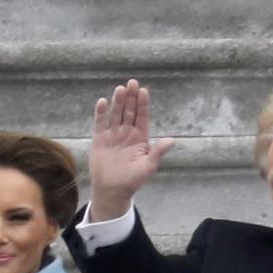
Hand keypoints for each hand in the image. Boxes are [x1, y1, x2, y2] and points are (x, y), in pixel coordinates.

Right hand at [88, 79, 175, 220]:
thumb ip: (158, 151)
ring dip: (118, 102)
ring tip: (121, 89)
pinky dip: (101, 113)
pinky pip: (100, 122)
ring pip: (116, 114)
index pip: (142, 117)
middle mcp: (127, 133)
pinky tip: (103, 102)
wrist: (113, 189)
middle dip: (131, 98)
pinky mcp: (100, 138)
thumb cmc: (133, 180)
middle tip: (133, 82)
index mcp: (140, 138)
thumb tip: (172, 140)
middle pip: (129, 111)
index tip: (144, 91)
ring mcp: (113, 134)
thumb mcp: (149, 166)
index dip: (143, 104)